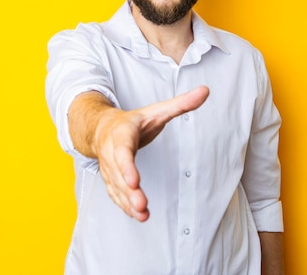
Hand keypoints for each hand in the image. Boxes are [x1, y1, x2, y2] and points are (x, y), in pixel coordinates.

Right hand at [94, 86, 209, 221]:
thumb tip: (205, 90)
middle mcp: (111, 152)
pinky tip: (138, 216)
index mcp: (122, 134)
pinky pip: (115, 194)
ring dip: (127, 202)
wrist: (101, 128)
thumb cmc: (133, 121)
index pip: (122, 151)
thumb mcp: (156, 110)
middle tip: (142, 205)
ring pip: (116, 187)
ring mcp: (109, 167)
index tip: (134, 181)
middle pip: (118, 174)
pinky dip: (124, 206)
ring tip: (143, 215)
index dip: (127, 167)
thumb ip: (181, 104)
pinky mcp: (111, 179)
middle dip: (129, 191)